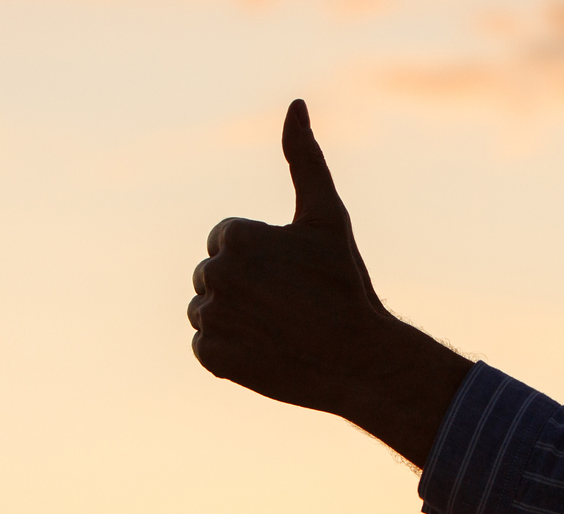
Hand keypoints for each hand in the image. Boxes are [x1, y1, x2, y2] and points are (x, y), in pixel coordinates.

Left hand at [188, 99, 471, 467]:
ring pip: (206, 311)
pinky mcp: (212, 357)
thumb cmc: (344, 284)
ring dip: (234, 319)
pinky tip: (265, 351)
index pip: (226, 241)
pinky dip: (230, 352)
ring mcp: (212, 318)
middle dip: (244, 287)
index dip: (262, 258)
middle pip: (213, 276)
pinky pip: (206, 348)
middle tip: (288, 304)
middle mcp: (215, 275)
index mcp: (235, 238)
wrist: (358, 358)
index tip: (293, 275)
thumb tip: (295, 104)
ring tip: (277, 328)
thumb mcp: (326, 216)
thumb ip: (304, 158)